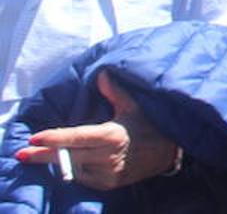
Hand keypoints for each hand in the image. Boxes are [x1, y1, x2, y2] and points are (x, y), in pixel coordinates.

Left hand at [16, 71, 179, 190]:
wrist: (170, 152)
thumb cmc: (150, 125)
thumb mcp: (134, 106)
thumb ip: (115, 91)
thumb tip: (101, 75)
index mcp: (112, 135)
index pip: (75, 137)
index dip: (53, 138)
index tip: (35, 138)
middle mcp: (108, 156)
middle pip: (67, 157)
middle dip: (42, 155)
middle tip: (23, 153)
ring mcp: (108, 173)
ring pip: (72, 169)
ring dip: (58, 162)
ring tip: (41, 156)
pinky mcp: (109, 184)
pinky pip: (83, 178)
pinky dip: (74, 170)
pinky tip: (69, 163)